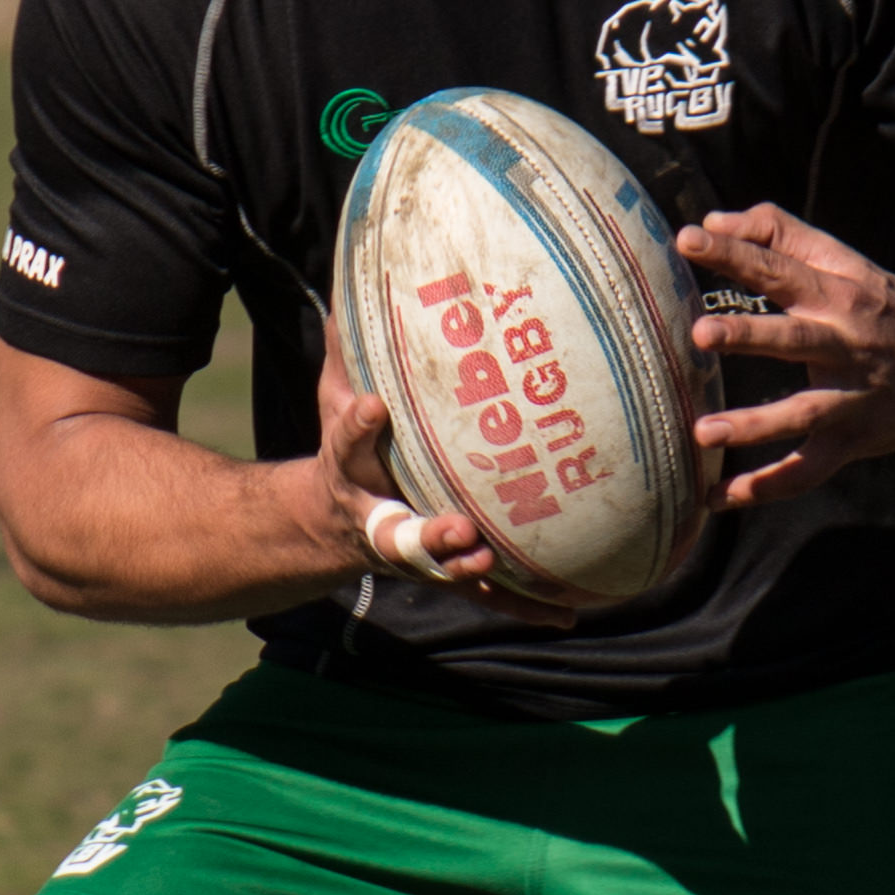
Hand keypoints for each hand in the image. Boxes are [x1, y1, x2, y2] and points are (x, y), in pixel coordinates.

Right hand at [317, 317, 574, 628]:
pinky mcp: (442, 572)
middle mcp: (376, 518)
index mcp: (348, 470)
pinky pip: (485, 593)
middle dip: (431, 534)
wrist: (328, 525)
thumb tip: (356, 281)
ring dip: (469, 570)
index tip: (374, 404)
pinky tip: (566, 614)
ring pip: (441, 569)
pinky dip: (522, 604)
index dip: (358, 426)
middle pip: (398, 532)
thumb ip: (347, 350)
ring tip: (497, 562)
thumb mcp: (333, 398)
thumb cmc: (347, 448)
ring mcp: (411, 552)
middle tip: (461, 528)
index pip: (347, 443)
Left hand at [678, 204, 894, 507]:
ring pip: (803, 414)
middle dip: (748, 336)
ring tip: (702, 432)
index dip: (735, 253)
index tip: (688, 239)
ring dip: (754, 425)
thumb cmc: (877, 305)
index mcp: (836, 294)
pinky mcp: (853, 441)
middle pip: (794, 339)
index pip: (779, 268)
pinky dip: (767, 487)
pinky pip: (808, 471)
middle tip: (699, 335)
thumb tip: (710, 222)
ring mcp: (851, 398)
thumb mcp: (841, 261)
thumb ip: (777, 235)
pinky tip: (720, 499)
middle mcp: (845, 344)